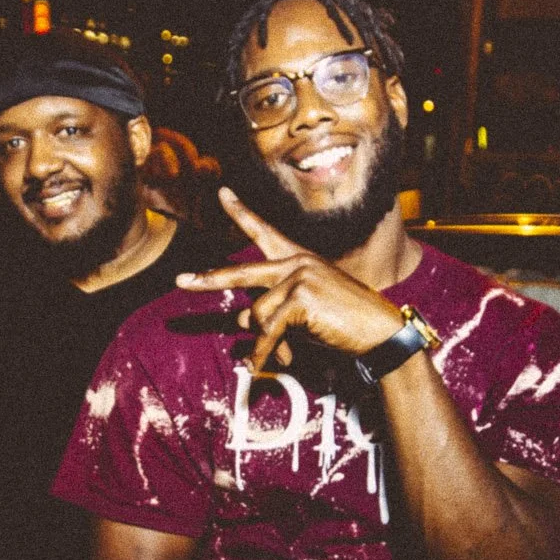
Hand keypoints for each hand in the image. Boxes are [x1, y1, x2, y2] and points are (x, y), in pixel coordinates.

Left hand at [176, 187, 405, 370]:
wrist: (380, 332)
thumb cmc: (343, 324)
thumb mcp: (301, 315)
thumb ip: (271, 312)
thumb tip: (235, 321)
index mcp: (299, 260)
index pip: (265, 232)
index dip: (241, 213)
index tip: (222, 193)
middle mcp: (297, 262)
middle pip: (243, 271)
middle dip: (209, 280)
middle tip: (179, 281)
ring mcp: (298, 277)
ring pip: (256, 314)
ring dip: (264, 341)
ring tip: (284, 354)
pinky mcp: (299, 297)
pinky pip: (267, 331)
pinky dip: (263, 352)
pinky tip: (258, 366)